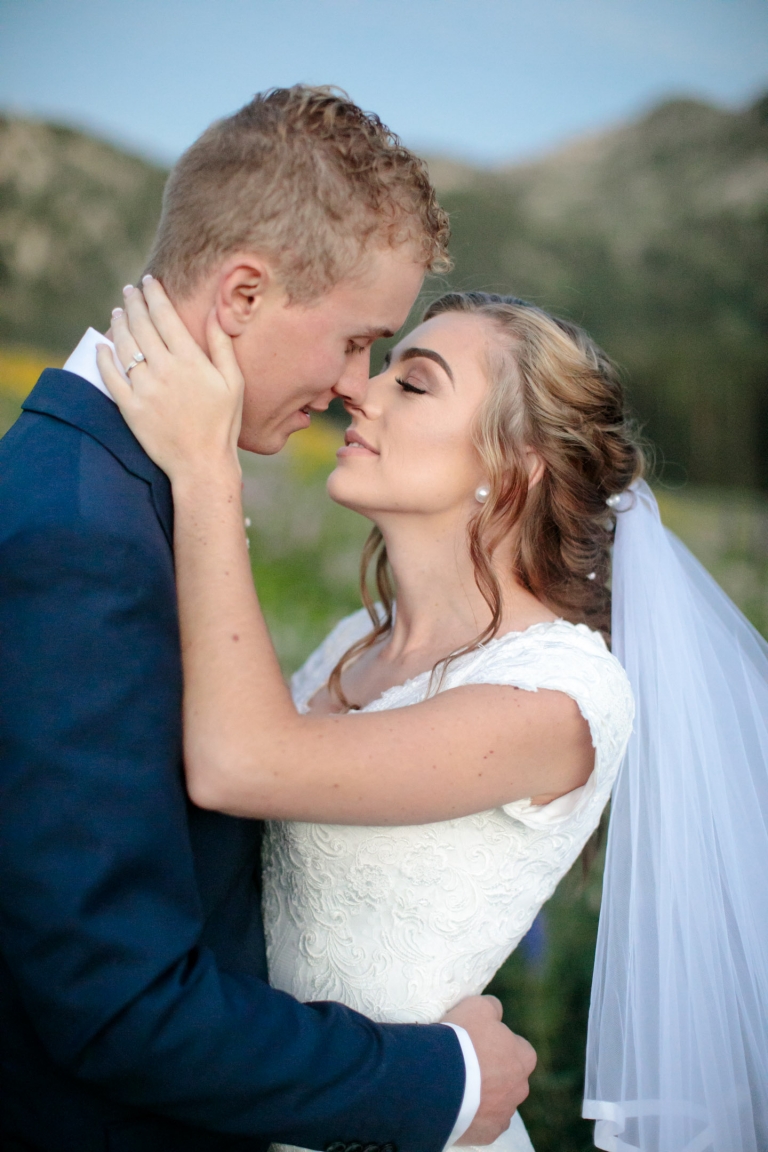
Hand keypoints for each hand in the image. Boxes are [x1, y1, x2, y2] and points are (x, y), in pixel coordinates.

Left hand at [96, 277, 243, 486]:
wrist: (202, 464)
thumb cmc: (223, 424)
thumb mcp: (233, 383)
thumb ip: (222, 345)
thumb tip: (214, 311)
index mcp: (190, 360)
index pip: (165, 316)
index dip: (155, 295)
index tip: (149, 282)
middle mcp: (164, 370)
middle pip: (142, 325)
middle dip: (135, 302)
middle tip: (130, 290)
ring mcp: (144, 388)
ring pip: (124, 345)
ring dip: (119, 323)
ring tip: (119, 311)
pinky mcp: (130, 407)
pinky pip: (110, 375)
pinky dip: (104, 357)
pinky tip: (103, 345)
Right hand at [443, 995, 535, 1145]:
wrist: (441, 1079)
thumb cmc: (463, 1038)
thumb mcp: (477, 1006)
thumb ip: (492, 1007)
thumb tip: (496, 1010)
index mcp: (523, 1057)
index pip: (518, 1049)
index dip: (499, 1044)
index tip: (480, 1043)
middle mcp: (520, 1088)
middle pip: (509, 1078)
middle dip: (494, 1072)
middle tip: (468, 1064)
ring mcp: (505, 1113)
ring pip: (498, 1102)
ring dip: (484, 1095)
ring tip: (459, 1086)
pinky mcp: (488, 1132)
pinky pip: (485, 1122)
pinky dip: (475, 1115)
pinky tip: (459, 1105)